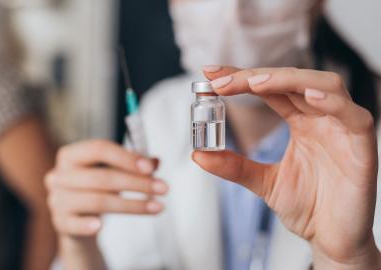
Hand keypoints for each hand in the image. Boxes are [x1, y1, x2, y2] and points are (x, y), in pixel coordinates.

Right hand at [45, 139, 167, 237]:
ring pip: (97, 201)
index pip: (99, 149)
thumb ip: (134, 165)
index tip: (150, 168)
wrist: (77, 219)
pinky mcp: (59, 223)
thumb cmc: (97, 188)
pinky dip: (87, 225)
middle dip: (137, 183)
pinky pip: (74, 224)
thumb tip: (155, 162)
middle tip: (164, 188)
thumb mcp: (115, 171)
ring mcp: (57, 199)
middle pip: (102, 177)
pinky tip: (101, 227)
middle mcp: (59, 175)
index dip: (126, 157)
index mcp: (71, 155)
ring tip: (157, 207)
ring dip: (131, 205)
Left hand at [194, 66, 380, 268]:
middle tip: (221, 81)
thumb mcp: (263, 182)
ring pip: (324, 86)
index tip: (211, 75)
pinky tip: (307, 96)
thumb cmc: (308, 207)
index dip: (242, 78)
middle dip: (255, 75)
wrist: (332, 239)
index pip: (271, 89)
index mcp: (301, 122)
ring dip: (288, 79)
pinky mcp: (362, 148)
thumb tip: (199, 155)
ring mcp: (343, 130)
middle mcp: (322, 119)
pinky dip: (332, 102)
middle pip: (292, 81)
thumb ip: (234, 167)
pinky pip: (354, 117)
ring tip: (255, 82)